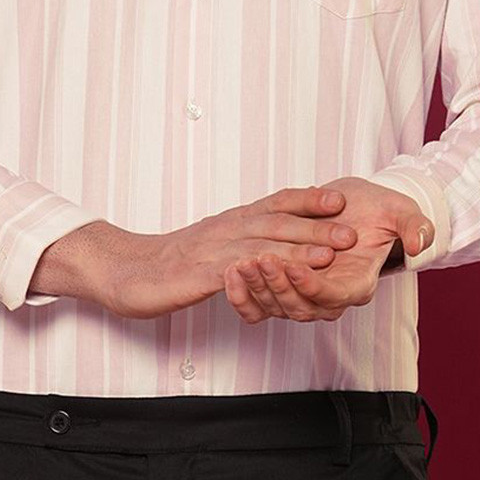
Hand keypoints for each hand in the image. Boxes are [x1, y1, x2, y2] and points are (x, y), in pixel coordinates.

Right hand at [105, 186, 359, 319]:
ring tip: (328, 255)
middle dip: (316, 226)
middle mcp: (227, 228)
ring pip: (261, 245)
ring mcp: (214, 249)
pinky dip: (258, 273)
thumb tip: (276, 243)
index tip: (340, 200)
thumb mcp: (215, 243)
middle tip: (351, 231)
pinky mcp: (201, 274)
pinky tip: (277, 278)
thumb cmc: (174, 260)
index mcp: (233, 220)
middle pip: (277, 222)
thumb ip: (245, 240)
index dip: (308, 201)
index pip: (277, 202)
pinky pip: (233, 272)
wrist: (128, 269)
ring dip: (297, 249)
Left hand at [223, 177, 434, 323]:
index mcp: (356, 283)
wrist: (356, 205)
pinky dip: (244, 295)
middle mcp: (330, 295)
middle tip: (259, 259)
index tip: (293, 265)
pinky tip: (230, 272)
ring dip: (257, 288)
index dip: (311, 285)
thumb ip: (414, 227)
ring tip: (240, 263)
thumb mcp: (401, 211)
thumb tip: (418, 244)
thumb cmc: (378, 210)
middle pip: (300, 306)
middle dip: (278, 285)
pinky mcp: (285, 287)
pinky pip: (261, 304)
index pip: (332, 296)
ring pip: (277, 307)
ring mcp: (306, 294)